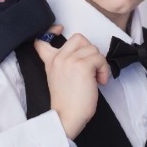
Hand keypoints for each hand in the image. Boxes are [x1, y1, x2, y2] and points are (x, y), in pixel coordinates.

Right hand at [34, 25, 110, 139]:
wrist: (66, 117)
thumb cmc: (67, 103)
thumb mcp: (59, 78)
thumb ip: (64, 64)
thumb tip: (83, 54)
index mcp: (50, 61)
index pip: (42, 40)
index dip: (51, 31)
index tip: (58, 29)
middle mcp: (59, 57)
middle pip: (79, 38)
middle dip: (89, 50)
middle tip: (91, 67)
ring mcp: (70, 60)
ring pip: (93, 48)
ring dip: (99, 63)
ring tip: (96, 78)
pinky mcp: (83, 65)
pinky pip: (100, 58)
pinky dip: (104, 69)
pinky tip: (100, 81)